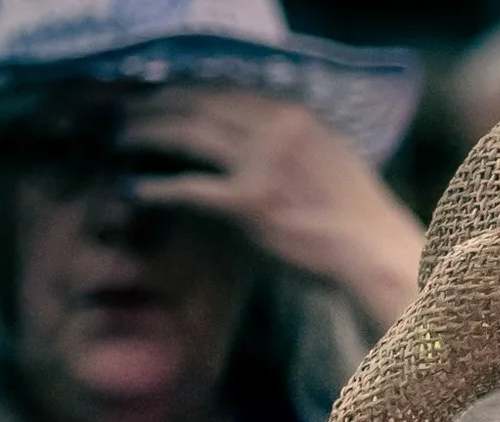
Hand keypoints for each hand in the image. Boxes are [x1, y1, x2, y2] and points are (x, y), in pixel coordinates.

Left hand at [119, 88, 423, 330]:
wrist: (377, 254)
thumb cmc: (358, 219)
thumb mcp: (331, 159)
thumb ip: (293, 142)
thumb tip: (255, 137)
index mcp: (296, 116)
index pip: (228, 88)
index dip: (188, 87)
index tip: (164, 92)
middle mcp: (277, 131)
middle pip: (200, 102)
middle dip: (158, 101)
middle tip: (127, 106)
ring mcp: (262, 165)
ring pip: (187, 134)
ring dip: (147, 131)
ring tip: (122, 135)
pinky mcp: (250, 204)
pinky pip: (189, 189)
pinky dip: (156, 189)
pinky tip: (133, 189)